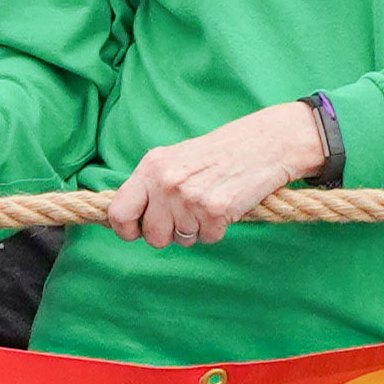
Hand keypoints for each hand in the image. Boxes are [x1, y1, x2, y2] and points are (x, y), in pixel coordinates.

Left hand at [111, 101, 329, 250]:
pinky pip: (207, 238)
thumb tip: (125, 219)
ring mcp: (189, 196)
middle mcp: (166, 181)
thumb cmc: (218, 154)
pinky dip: (217, 229)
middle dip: (169, 234)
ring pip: (182, 240)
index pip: (118, 212)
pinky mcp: (215, 209)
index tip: (137, 232)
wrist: (264, 143)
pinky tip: (225, 206)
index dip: (126, 230)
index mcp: (151, 166)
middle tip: (187, 215)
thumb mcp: (174, 159)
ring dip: (196, 230)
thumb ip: (149, 185)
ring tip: (209, 203)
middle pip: (153, 236)